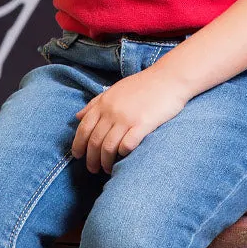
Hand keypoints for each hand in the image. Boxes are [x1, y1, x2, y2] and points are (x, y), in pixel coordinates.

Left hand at [71, 67, 189, 174]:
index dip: (78, 144)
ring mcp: (127, 118)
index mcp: (104, 102)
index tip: (77, 156)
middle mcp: (112, 111)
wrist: (169, 78)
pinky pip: (127, 145)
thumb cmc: (143, 85)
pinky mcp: (143, 124)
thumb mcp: (115, 90)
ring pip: (109, 147)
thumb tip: (77, 116)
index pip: (84, 127)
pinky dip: (123, 154)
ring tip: (108, 169)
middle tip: (93, 169)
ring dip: (106, 162)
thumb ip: (96, 103)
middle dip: (91, 158)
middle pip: (95, 141)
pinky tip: (124, 157)